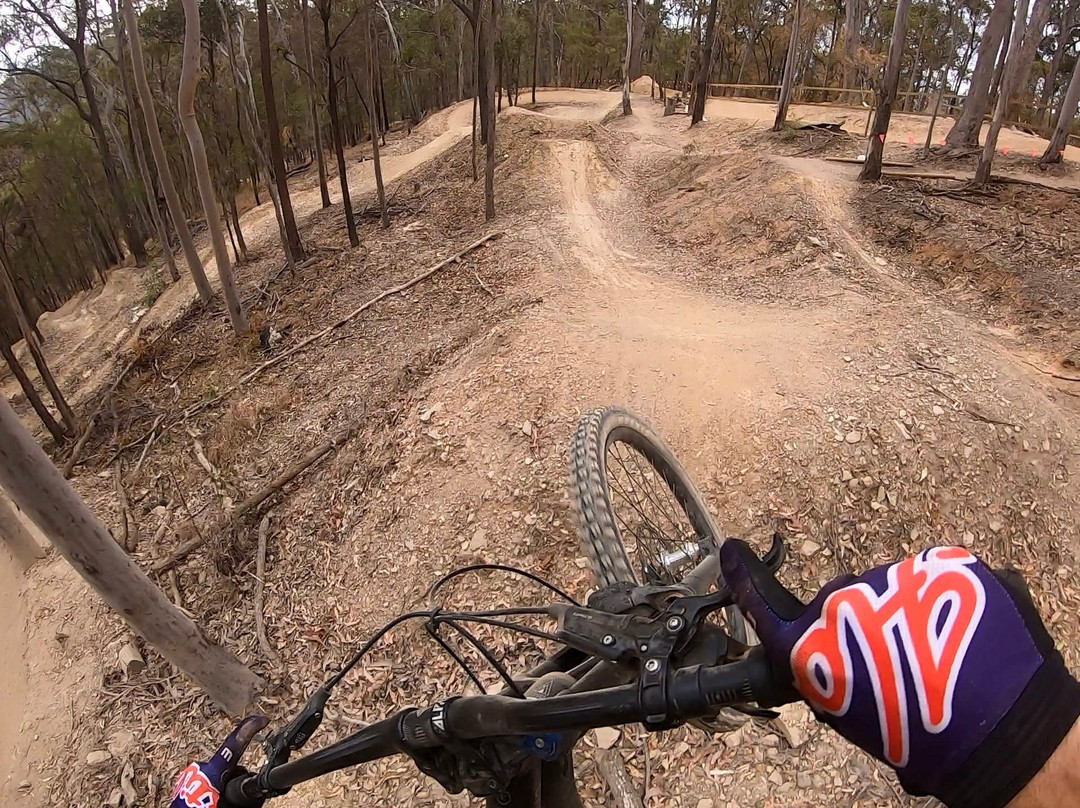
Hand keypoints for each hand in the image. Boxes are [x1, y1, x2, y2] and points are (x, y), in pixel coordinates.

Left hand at [171, 716, 267, 807]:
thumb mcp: (229, 807)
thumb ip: (246, 801)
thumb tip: (257, 794)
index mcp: (211, 773)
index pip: (234, 744)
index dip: (250, 728)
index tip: (263, 719)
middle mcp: (200, 771)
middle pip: (231, 767)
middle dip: (239, 781)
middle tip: (241, 803)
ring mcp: (192, 778)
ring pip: (221, 778)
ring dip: (226, 791)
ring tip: (223, 806)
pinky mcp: (187, 788)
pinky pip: (209, 786)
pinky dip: (217, 794)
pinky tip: (218, 804)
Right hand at [719, 540, 1079, 807]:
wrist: (1008, 737)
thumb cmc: (928, 743)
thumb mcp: (855, 717)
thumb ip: (831, 672)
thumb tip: (836, 654)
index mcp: (814, 646)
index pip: (766, 607)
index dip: (744, 580)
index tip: (732, 550)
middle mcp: (845, 604)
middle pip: (844, 601)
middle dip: (865, 625)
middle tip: (900, 665)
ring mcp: (898, 577)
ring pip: (894, 588)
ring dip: (911, 613)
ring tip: (945, 658)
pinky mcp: (948, 565)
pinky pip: (936, 577)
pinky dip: (948, 602)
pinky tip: (968, 639)